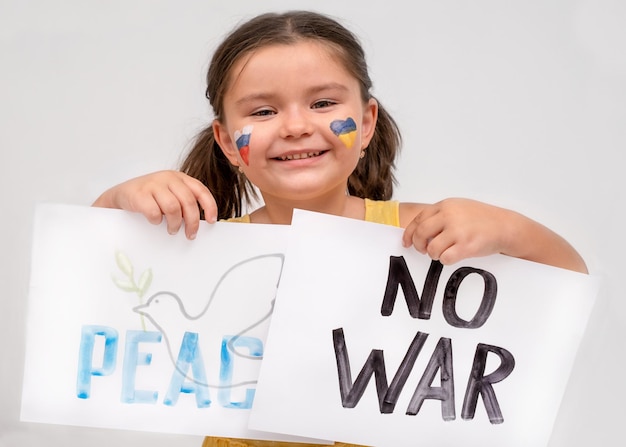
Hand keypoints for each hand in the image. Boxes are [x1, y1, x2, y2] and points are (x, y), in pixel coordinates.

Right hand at [92, 170, 216, 239]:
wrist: (121, 194)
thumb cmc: (149, 197)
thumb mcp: (169, 194)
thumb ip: (184, 202)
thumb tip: (200, 223)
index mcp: (179, 177)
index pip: (200, 190)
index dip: (209, 206)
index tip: (211, 221)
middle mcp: (167, 178)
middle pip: (188, 202)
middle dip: (192, 222)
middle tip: (190, 234)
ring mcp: (153, 184)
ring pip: (173, 208)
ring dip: (175, 224)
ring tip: (172, 230)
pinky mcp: (139, 194)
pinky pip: (155, 212)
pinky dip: (157, 221)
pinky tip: (155, 222)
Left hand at [402, 198, 511, 264]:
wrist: (505, 226)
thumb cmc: (482, 219)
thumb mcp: (458, 208)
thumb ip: (440, 215)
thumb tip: (419, 230)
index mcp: (446, 205)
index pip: (418, 220)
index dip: (409, 233)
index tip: (407, 242)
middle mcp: (450, 216)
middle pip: (421, 233)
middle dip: (419, 245)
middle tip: (423, 250)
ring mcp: (458, 231)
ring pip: (431, 248)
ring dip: (433, 254)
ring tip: (442, 253)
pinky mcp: (466, 246)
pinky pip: (445, 258)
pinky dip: (445, 260)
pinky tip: (452, 256)